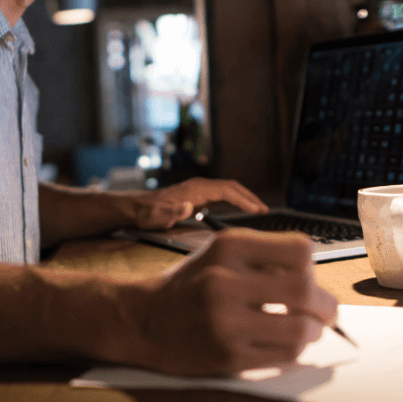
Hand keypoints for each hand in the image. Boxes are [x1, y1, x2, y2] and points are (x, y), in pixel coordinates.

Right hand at [121, 229, 335, 375]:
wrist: (142, 319)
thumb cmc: (188, 285)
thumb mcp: (218, 253)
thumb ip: (263, 257)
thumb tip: (315, 277)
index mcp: (228, 248)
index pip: (299, 250)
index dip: (312, 266)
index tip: (310, 276)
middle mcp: (224, 281)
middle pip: (304, 290)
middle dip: (326, 303)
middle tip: (327, 310)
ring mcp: (225, 322)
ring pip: (300, 330)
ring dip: (313, 331)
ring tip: (307, 329)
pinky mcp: (227, 356)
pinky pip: (283, 356)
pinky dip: (295, 350)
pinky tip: (286, 342)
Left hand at [129, 177, 268, 229]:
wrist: (137, 208)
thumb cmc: (148, 214)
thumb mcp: (158, 216)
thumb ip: (172, 212)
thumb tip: (188, 206)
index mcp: (195, 189)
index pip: (226, 191)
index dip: (243, 200)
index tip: (257, 210)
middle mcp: (199, 186)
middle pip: (231, 187)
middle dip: (249, 197)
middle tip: (265, 210)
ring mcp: (198, 189)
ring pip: (228, 189)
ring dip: (244, 197)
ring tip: (258, 209)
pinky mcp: (197, 194)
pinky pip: (221, 193)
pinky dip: (235, 199)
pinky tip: (240, 207)